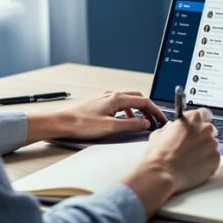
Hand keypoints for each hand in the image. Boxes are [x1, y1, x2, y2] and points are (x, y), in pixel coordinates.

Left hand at [25, 91, 166, 143]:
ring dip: (138, 111)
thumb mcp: (110, 127)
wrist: (60, 123)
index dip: (156, 111)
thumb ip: (131, 125)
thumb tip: (145, 123)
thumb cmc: (81, 124)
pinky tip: (124, 121)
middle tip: (154, 120)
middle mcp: (111, 95)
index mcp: (117, 98)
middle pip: (138, 98)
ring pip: (128, 101)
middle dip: (149, 109)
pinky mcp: (98, 104)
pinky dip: (127, 111)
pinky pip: (118, 104)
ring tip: (141, 122)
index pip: (144, 101)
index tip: (162, 120)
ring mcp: (104, 98)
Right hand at [121, 108, 219, 216]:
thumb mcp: (159, 134)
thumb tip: (172, 127)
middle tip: (190, 147)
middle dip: (202, 137)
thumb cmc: (159, 155)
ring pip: (212, 145)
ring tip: (189, 159)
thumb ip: (170, 127)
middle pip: (209, 130)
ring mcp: (212, 144)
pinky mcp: (215, 159)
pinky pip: (214, 159)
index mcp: (193, 118)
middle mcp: (205, 128)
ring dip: (204, 150)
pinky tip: (194, 166)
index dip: (200, 121)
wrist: (162, 174)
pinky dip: (207, 163)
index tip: (197, 127)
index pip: (205, 113)